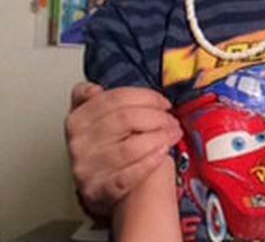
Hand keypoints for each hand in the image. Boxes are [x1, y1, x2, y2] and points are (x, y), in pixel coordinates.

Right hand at [64, 83, 181, 216]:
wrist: (100, 187)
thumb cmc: (105, 147)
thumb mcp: (95, 119)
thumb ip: (96, 100)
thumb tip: (94, 89)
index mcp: (77, 120)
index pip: (115, 98)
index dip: (146, 97)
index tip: (163, 103)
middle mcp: (79, 143)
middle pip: (125, 119)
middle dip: (157, 117)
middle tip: (172, 121)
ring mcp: (87, 168)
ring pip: (131, 147)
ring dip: (160, 138)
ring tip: (172, 136)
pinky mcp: (99, 190)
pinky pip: (129, 175)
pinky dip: (150, 162)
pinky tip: (162, 155)